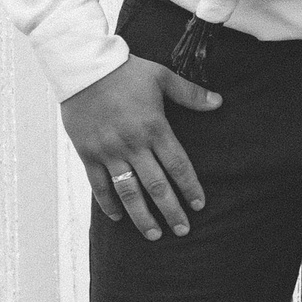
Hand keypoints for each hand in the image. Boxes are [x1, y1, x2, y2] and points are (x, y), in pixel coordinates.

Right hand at [62, 52, 220, 240]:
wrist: (83, 66)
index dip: (190, 188)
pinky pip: (99, 185)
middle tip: (183, 230)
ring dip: (142, 216)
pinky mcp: (88, 153)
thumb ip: (190, 94)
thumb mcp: (162, 77)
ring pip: (129, 192)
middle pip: (156, 186)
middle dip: (171, 211)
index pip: (178, 166)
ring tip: (154, 235)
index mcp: (154, 127)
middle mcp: (133, 144)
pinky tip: (118, 217)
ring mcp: (109, 151)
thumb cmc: (125, 70)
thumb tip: (218, 102)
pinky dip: (109, 204)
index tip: (199, 205)